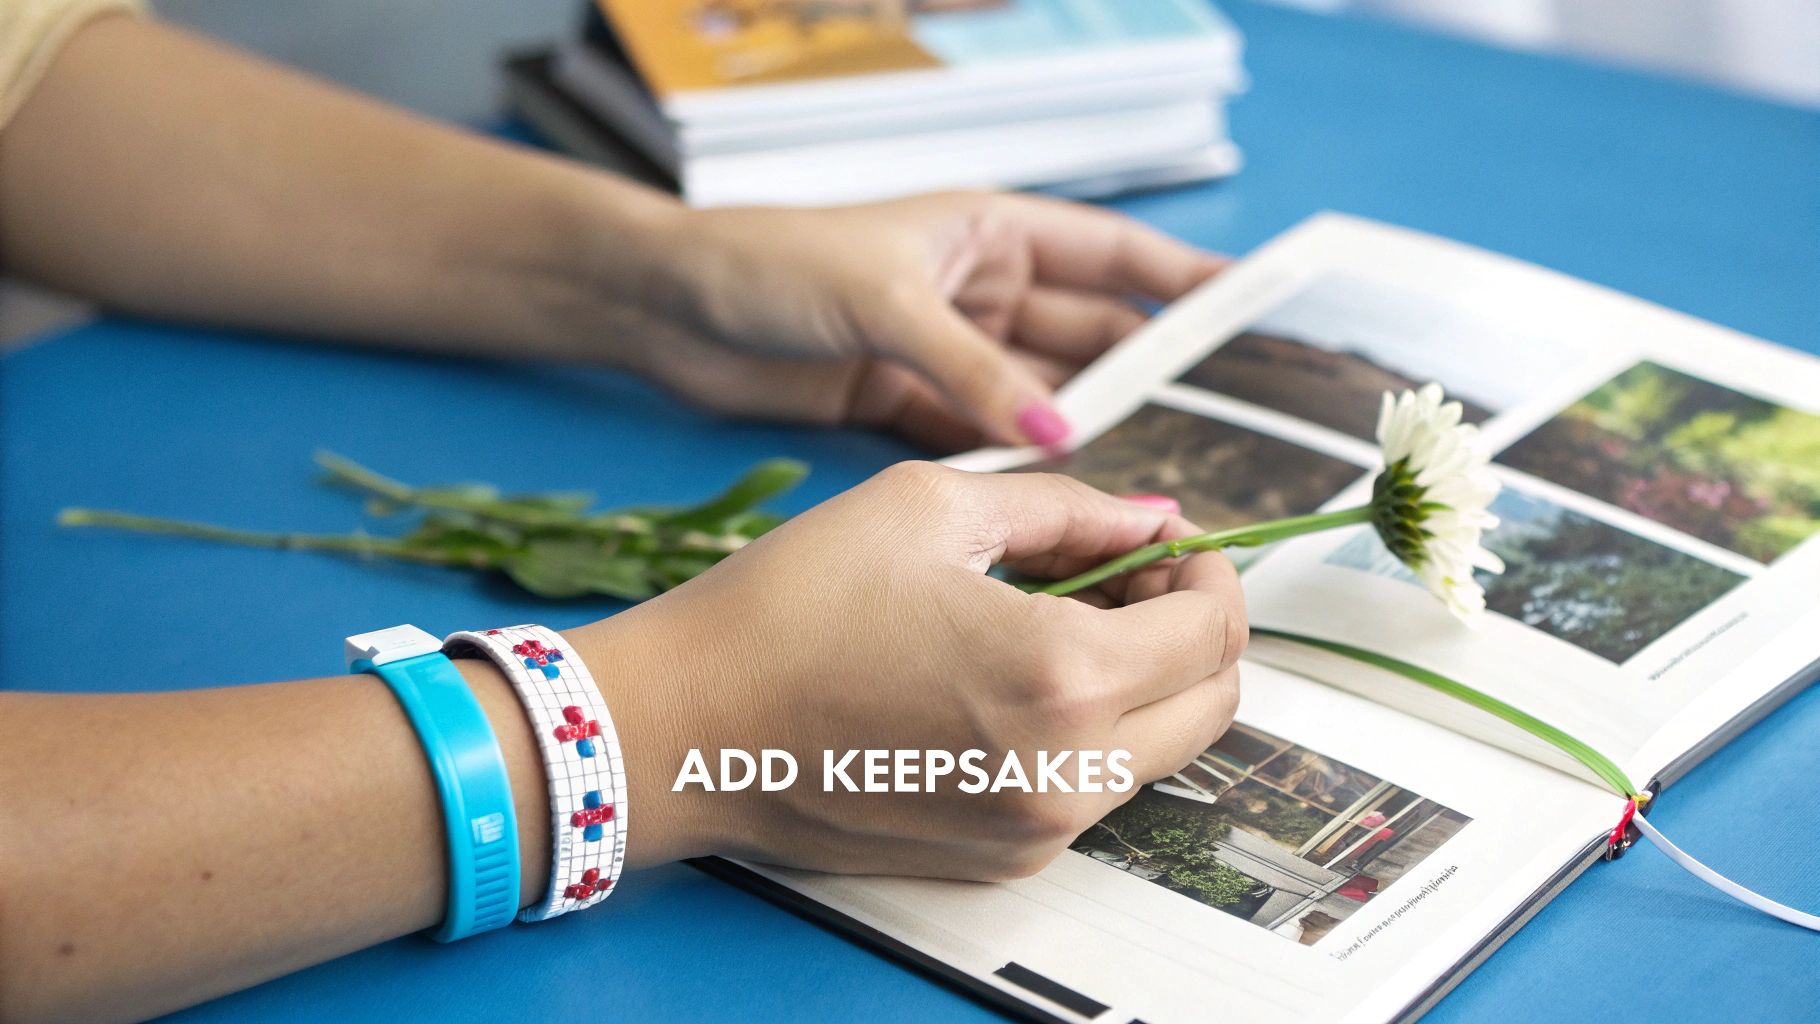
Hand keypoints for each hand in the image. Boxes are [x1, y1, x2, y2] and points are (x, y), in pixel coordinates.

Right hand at [570, 462, 1244, 878]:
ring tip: (1058, 620)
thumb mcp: (930, 508)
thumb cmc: (788, 609)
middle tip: (1128, 579)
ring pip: (1158, 751)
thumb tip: (1150, 516)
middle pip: (1212, 705)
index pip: (1214, 631)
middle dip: (1193, 630)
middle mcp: (1067, 773)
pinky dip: (1088, 731)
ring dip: (1143, 681)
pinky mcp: (999, 858)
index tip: (1169, 543)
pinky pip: (1090, 791)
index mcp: (1062, 676)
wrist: (686, 726)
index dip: (1207, 572)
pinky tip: (1013, 679)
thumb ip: (1065, 508)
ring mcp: (1034, 828)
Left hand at [623, 192, 1226, 451]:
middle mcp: (978, 290)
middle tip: (1219, 426)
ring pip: (1040, 395)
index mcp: (988, 232)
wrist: (673, 307)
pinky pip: (983, 435)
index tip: (1251, 313)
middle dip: (1146, 373)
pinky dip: (1017, 465)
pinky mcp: (907, 402)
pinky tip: (1060, 497)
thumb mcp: (886, 304)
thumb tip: (1063, 438)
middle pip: (1087, 334)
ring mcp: (946, 350)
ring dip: (1084, 430)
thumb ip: (973, 371)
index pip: (1109, 257)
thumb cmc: (773, 264)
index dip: (1181, 283)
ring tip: (1152, 476)